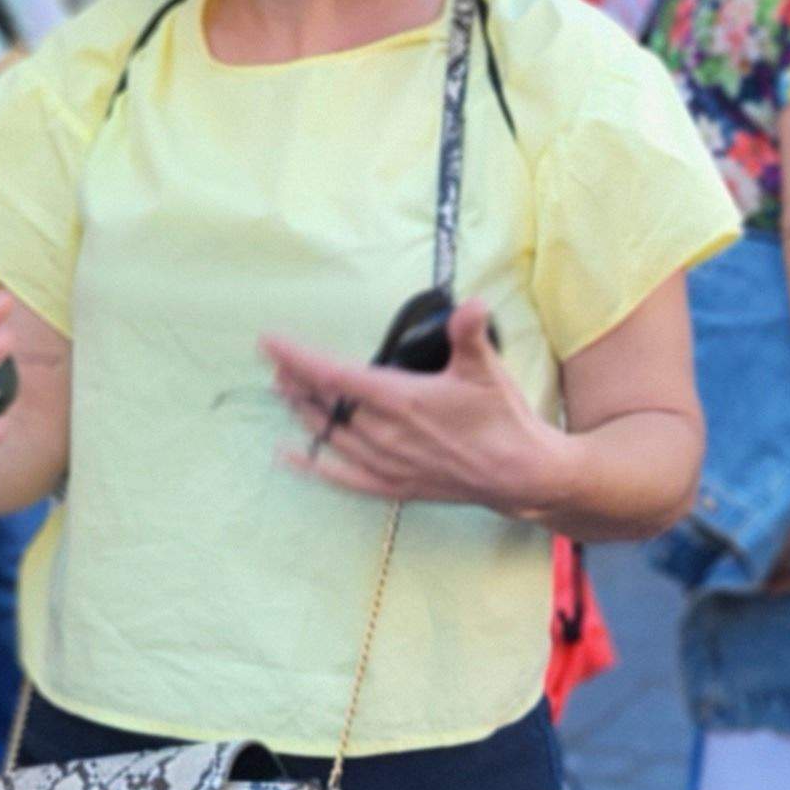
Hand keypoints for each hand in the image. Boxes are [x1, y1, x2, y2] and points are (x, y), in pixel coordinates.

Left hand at [261, 298, 573, 514]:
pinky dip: (313, 465)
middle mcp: (384, 433)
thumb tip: (472, 304)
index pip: (333, 374)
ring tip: (281, 392)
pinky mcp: (394, 485)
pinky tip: (288, 455)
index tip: (269, 342)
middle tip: (275, 364)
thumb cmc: (502, 418)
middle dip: (296, 381)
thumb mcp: (486, 369)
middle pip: (324, 404)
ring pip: (329, 435)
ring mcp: (386, 462)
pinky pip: (342, 476)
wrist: (521, 473)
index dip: (297, 357)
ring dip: (302, 412)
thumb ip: (470, 334)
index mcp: (400, 399)